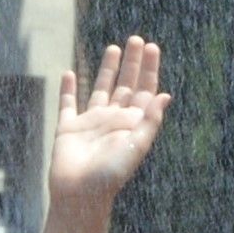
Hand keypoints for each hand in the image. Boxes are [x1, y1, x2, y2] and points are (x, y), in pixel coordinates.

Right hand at [47, 37, 170, 221]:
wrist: (80, 193)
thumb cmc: (111, 173)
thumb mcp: (137, 146)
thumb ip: (150, 120)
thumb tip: (165, 95)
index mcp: (132, 124)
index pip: (144, 91)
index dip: (149, 70)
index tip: (152, 47)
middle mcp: (113, 120)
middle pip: (125, 85)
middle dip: (132, 63)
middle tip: (136, 39)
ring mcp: (91, 123)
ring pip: (101, 89)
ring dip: (107, 70)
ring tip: (113, 48)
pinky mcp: (68, 128)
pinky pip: (68, 104)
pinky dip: (68, 89)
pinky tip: (69, 73)